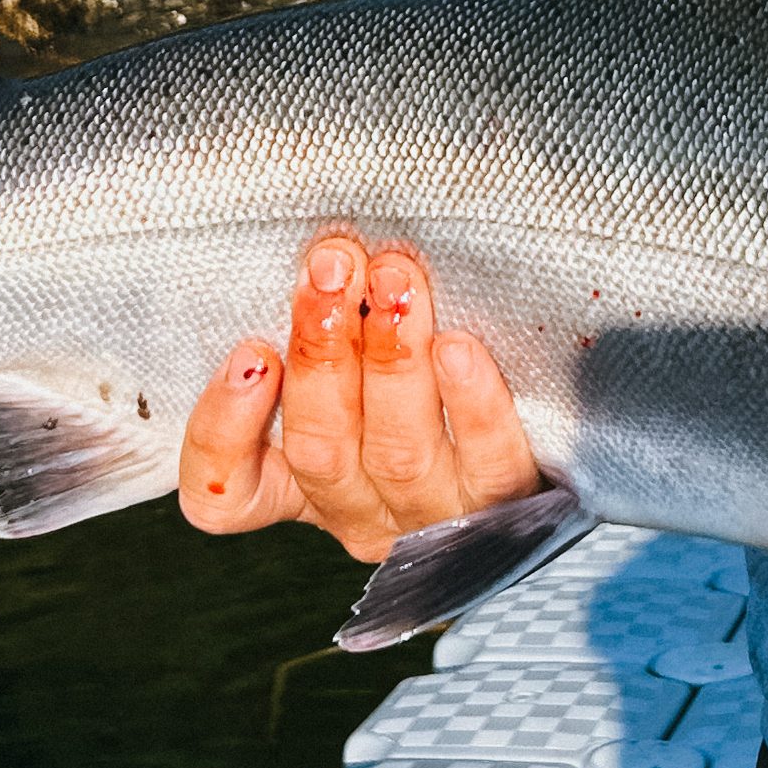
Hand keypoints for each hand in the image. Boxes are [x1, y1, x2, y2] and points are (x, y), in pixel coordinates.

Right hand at [177, 232, 542, 559]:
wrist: (544, 457)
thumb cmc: (413, 376)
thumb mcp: (347, 361)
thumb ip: (319, 330)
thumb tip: (317, 252)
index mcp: (296, 486)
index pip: (223, 496)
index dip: (223, 431)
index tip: (250, 350)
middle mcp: (357, 510)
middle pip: (319, 449)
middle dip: (322, 351)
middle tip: (332, 267)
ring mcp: (430, 516)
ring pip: (397, 452)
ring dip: (391, 359)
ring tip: (395, 282)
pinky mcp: (507, 504)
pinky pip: (488, 463)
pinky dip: (472, 405)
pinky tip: (461, 346)